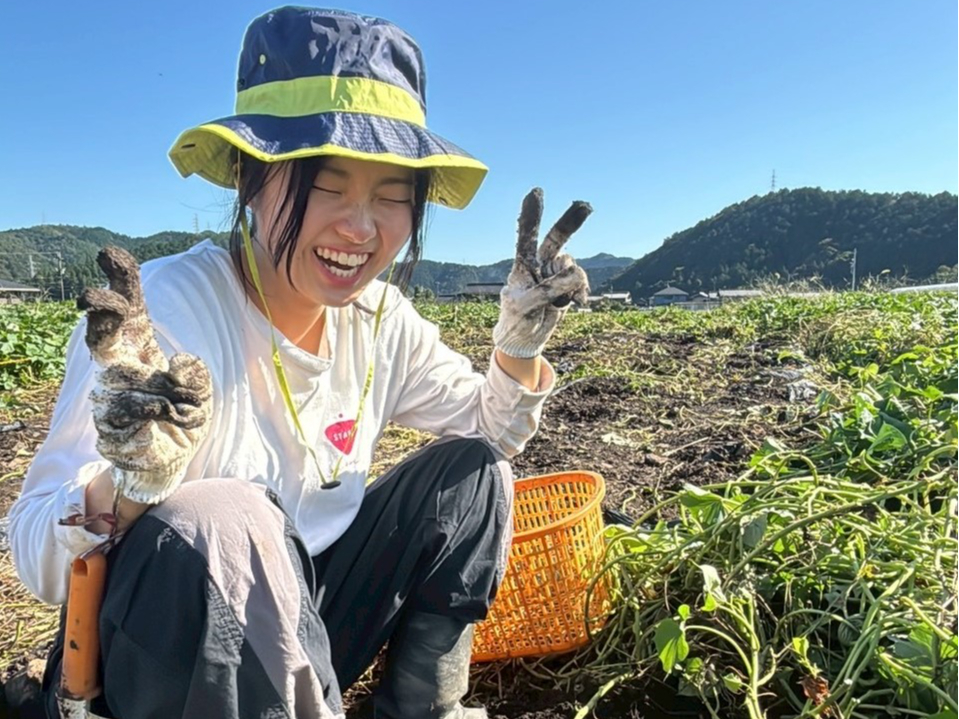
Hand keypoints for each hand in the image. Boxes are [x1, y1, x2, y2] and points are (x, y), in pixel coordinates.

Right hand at [78, 247, 212, 504]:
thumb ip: (196, 374)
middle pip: (102, 334)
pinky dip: (161, 419)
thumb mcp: (202, 392)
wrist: (169, 461)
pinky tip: (164, 425)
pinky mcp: (106, 423)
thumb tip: (176, 361)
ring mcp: (107, 395)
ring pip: (133, 384)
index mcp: (140, 350)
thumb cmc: (181, 417)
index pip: (130, 312)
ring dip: (167, 398)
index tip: (110, 255)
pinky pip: (136, 412)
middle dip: (98, 313)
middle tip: (88, 298)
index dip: (121, 283)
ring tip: (179, 410)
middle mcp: (118, 367)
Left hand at [492, 188, 592, 358]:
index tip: (535, 192)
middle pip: (556, 239)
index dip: (531, 215)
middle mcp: (540, 265)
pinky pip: (580, 282)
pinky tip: (578, 302)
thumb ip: (549, 289)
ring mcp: (555, 275)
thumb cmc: (516, 320)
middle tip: (585, 206)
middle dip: (570, 223)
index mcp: (522, 265)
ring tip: (561, 301)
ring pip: (572, 267)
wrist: (525, 338)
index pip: (526, 237)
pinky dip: (580, 291)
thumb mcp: (527, 306)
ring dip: (572, 282)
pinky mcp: (567, 287)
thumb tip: (576, 274)